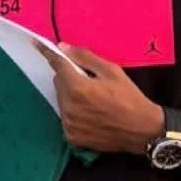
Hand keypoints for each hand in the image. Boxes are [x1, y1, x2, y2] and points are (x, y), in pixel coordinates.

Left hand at [37, 42, 163, 153]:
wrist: (143, 131)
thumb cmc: (129, 98)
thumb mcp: (112, 71)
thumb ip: (85, 57)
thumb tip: (62, 47)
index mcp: (78, 88)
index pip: (58, 66)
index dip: (49, 54)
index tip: (37, 44)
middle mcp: (69, 107)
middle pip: (59, 82)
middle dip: (69, 77)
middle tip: (88, 80)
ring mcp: (68, 123)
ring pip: (61, 99)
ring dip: (70, 95)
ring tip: (92, 99)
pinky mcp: (71, 136)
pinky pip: (65, 116)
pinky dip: (73, 111)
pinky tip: (90, 113)